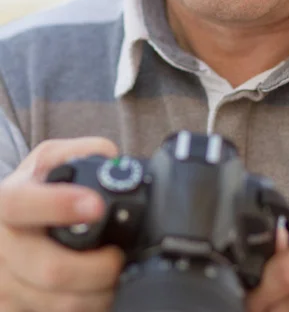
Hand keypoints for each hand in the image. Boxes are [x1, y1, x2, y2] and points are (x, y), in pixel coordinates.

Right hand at [0, 137, 124, 311]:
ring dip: (97, 294)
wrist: (9, 222)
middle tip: (118, 256)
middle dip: (97, 268)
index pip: (21, 204)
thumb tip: (115, 163)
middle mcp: (0, 244)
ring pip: (57, 304)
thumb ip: (84, 151)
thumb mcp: (54, 157)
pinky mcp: (10, 309)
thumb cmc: (37, 187)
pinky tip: (95, 292)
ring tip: (113, 276)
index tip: (97, 206)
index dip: (59, 206)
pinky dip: (86, 307)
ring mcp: (2, 282)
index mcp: (8, 199)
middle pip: (50, 269)